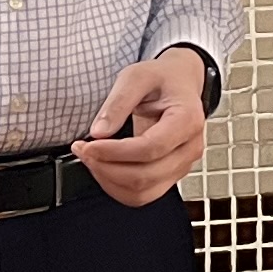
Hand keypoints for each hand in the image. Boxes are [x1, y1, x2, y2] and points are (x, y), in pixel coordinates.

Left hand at [74, 47, 209, 205]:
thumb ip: (118, 102)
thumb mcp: (136, 76)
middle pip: (146, 176)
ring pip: (142, 192)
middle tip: (83, 150)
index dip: (115, 152)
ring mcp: (182, 165)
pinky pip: (142, 195)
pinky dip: (116, 187)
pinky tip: (103, 168)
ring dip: (109, 181)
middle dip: (106, 168)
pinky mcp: (170, 175)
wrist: (179, 84)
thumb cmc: (162, 79)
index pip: (151, 148)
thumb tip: (99, 132)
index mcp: (187, 120)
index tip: (89, 145)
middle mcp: (189, 147)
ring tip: (91, 159)